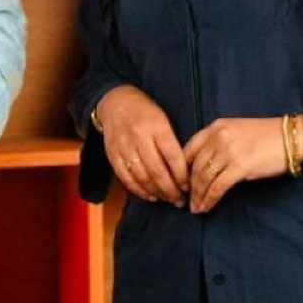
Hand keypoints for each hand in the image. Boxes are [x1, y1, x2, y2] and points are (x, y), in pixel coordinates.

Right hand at [95, 86, 187, 205]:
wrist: (115, 102)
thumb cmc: (145, 111)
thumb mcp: (163, 119)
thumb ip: (172, 143)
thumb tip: (185, 171)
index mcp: (156, 126)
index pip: (173, 156)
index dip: (182, 176)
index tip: (188, 187)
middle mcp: (139, 137)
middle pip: (157, 171)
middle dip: (171, 190)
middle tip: (180, 200)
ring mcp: (124, 147)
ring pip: (142, 178)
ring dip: (157, 193)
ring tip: (168, 199)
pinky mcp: (113, 155)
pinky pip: (127, 179)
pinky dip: (139, 191)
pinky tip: (151, 196)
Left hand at [183, 117, 287, 212]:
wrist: (292, 138)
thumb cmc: (267, 136)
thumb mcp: (237, 131)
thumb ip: (219, 143)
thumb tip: (206, 166)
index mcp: (216, 126)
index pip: (190, 148)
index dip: (183, 168)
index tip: (183, 182)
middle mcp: (218, 137)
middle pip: (195, 165)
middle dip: (190, 186)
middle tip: (188, 200)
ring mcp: (228, 151)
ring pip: (204, 178)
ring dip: (198, 196)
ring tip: (196, 208)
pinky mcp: (240, 167)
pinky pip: (218, 187)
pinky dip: (209, 199)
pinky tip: (206, 207)